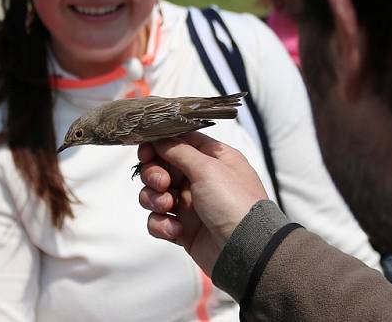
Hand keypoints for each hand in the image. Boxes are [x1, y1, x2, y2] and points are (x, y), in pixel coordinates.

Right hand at [136, 132, 268, 274]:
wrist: (245, 252)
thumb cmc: (234, 204)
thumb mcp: (208, 168)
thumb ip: (179, 150)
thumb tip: (159, 139)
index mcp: (212, 159)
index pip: (179, 142)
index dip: (159, 145)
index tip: (146, 151)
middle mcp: (200, 179)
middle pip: (161, 167)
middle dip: (154, 174)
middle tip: (162, 183)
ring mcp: (190, 204)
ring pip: (155, 194)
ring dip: (154, 199)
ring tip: (168, 206)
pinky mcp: (182, 228)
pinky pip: (158, 220)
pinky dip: (162, 224)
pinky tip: (176, 230)